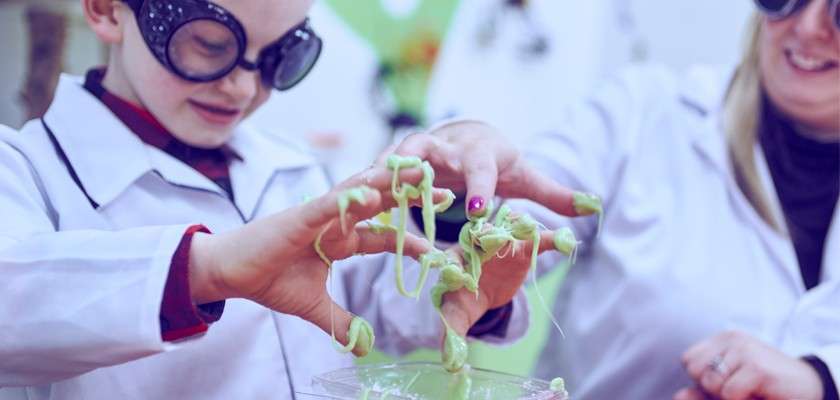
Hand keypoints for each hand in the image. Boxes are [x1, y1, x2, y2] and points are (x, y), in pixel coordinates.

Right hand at [188, 166, 444, 354]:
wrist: (229, 273)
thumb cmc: (268, 280)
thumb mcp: (313, 307)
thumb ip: (339, 322)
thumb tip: (364, 346)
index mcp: (340, 240)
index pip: (382, 236)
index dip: (409, 239)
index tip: (436, 244)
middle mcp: (335, 222)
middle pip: (381, 204)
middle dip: (412, 196)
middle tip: (446, 190)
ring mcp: (318, 216)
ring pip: (360, 193)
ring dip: (390, 181)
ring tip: (418, 171)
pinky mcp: (299, 218)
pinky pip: (328, 206)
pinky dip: (350, 199)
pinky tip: (373, 192)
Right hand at [379, 121, 583, 217]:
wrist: (471, 138)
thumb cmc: (500, 162)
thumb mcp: (525, 176)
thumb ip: (554, 194)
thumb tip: (594, 205)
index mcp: (480, 154)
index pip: (481, 171)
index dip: (480, 189)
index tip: (478, 212)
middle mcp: (449, 148)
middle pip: (430, 149)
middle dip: (417, 163)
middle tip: (404, 180)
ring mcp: (424, 149)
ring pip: (400, 152)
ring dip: (384, 167)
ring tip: (365, 186)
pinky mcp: (404, 157)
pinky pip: (384, 165)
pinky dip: (370, 176)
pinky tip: (352, 194)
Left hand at [438, 229, 560, 337]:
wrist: (484, 289)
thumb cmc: (464, 300)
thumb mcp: (457, 314)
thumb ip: (453, 332)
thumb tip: (452, 364)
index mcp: (454, 260)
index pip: (451, 258)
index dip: (454, 263)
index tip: (458, 271)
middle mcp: (475, 244)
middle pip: (479, 236)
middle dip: (484, 236)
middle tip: (488, 238)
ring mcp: (500, 242)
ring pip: (508, 229)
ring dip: (517, 228)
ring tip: (529, 233)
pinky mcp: (522, 247)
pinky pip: (537, 240)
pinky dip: (550, 239)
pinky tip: (564, 242)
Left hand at [676, 331, 822, 399]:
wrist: (808, 388)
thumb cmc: (764, 388)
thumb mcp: (728, 388)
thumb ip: (702, 391)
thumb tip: (678, 395)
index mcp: (723, 339)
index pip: (688, 360)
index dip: (702, 379)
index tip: (727, 383)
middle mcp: (732, 339)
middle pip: (694, 369)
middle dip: (710, 387)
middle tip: (739, 388)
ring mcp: (745, 350)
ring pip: (710, 382)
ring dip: (727, 395)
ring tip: (749, 391)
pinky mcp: (757, 367)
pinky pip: (728, 393)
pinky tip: (760, 394)